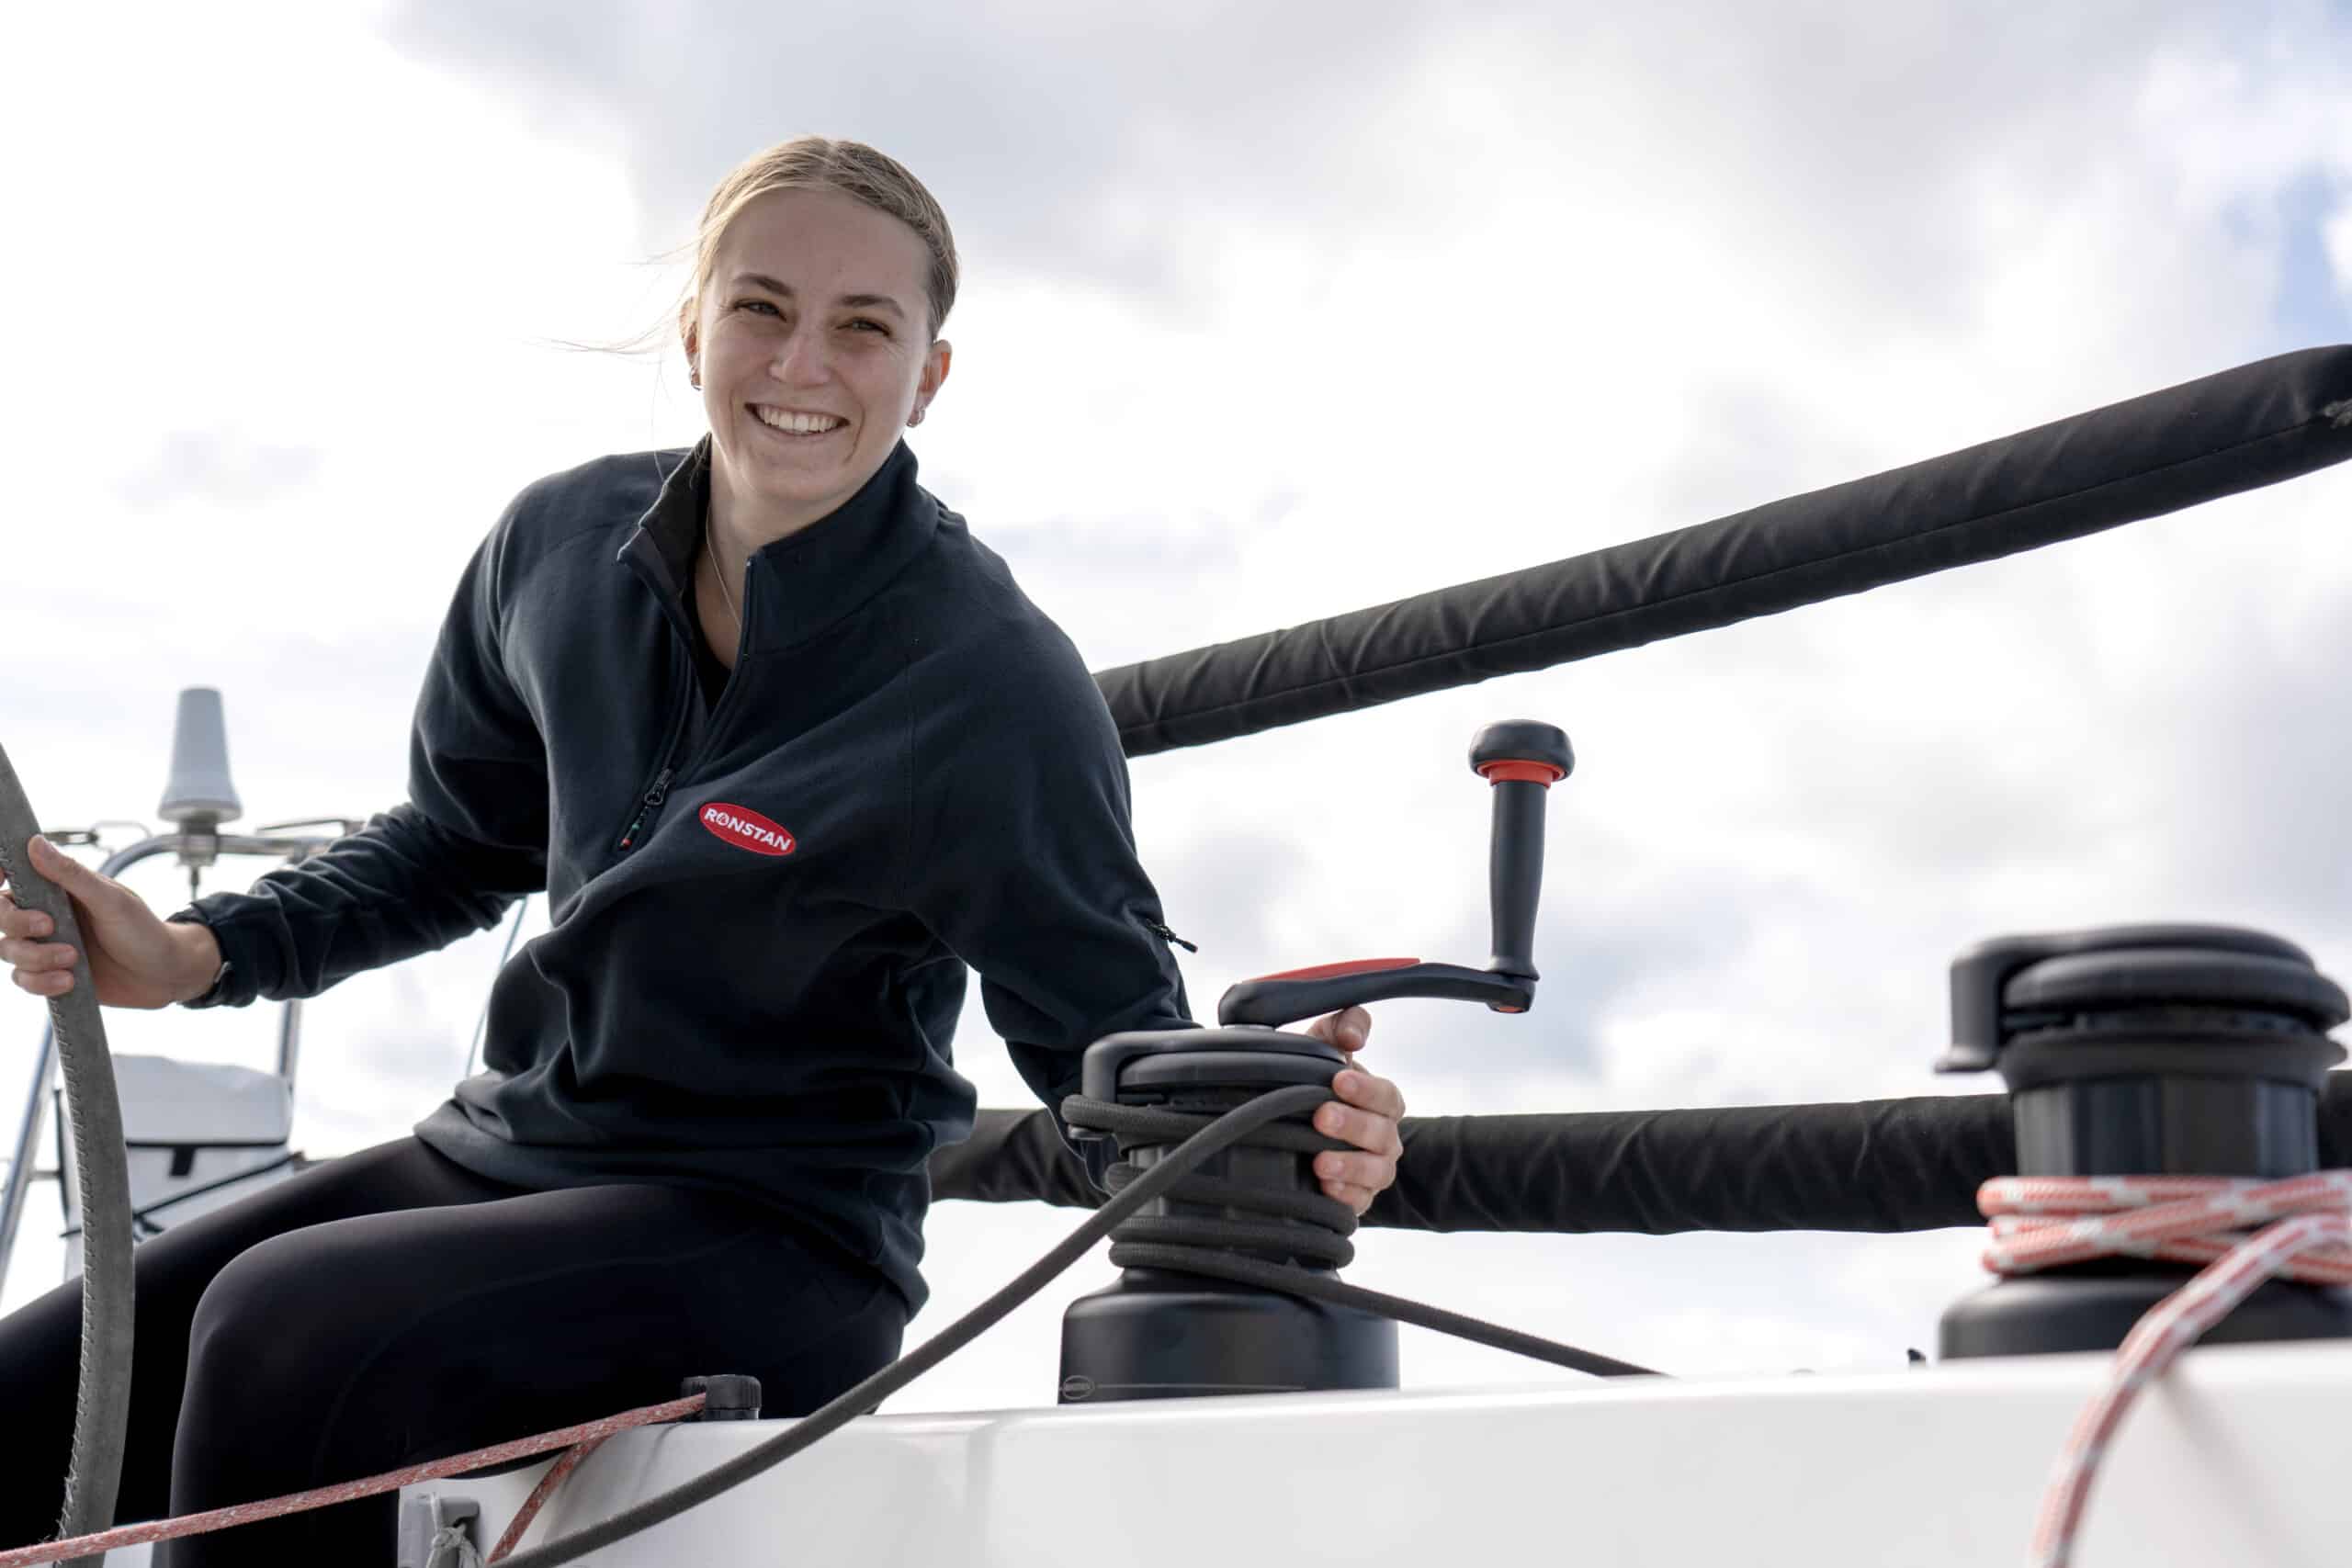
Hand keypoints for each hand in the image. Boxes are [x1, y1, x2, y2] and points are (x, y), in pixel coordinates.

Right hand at [2, 834, 220, 1008]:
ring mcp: (46, 946)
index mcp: (58, 889)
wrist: (165, 975)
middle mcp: (46, 914)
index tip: (1, 881)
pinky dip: (40, 982)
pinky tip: (69, 981)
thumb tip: (35, 843)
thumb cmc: (144, 930)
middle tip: (50, 928)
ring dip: (35, 958)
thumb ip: (72, 875)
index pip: (12, 877)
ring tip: (73, 960)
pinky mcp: (50, 974)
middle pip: (0, 916)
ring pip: (8, 950)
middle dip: (17, 924)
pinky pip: (23, 979)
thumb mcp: (111, 899)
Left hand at [1301, 1004, 1404, 1215]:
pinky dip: (1345, 1196)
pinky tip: (1324, 1188)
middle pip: (1382, 1135)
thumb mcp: (1323, 1048)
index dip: (1367, 1090)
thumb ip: (1340, 1027)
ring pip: (1376, 1173)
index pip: (1387, 1096)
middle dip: (1353, 1125)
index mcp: (1381, 1102)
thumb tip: (1353, 1035)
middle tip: (1321, 1116)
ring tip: (1320, 1162)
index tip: (1338, 1080)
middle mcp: (1384, 1138)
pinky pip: (1360, 1203)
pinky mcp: (1357, 1199)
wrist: (1293, 1132)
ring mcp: (1373, 1172)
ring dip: (1350, 1166)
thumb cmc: (1314, 1084)